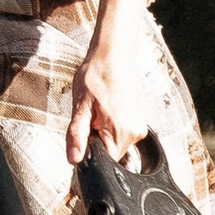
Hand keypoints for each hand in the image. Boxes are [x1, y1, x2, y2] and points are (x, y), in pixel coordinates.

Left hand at [65, 0, 154, 165]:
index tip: (81, 138)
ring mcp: (140, 127)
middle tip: (89, 117)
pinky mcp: (140, 120)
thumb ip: (77, 136)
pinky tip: (107, 106)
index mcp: (120, 132)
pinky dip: (112, 125)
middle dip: (95, 141)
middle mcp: (134, 133)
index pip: (103, 162)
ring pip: (115, 143)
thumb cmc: (97, 75)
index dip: (89, 153)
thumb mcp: (80, 106)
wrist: (115, 53)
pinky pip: (122, 132)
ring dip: (103, 132)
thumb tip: (74, 160)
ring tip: (98, 108)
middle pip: (110, 153)